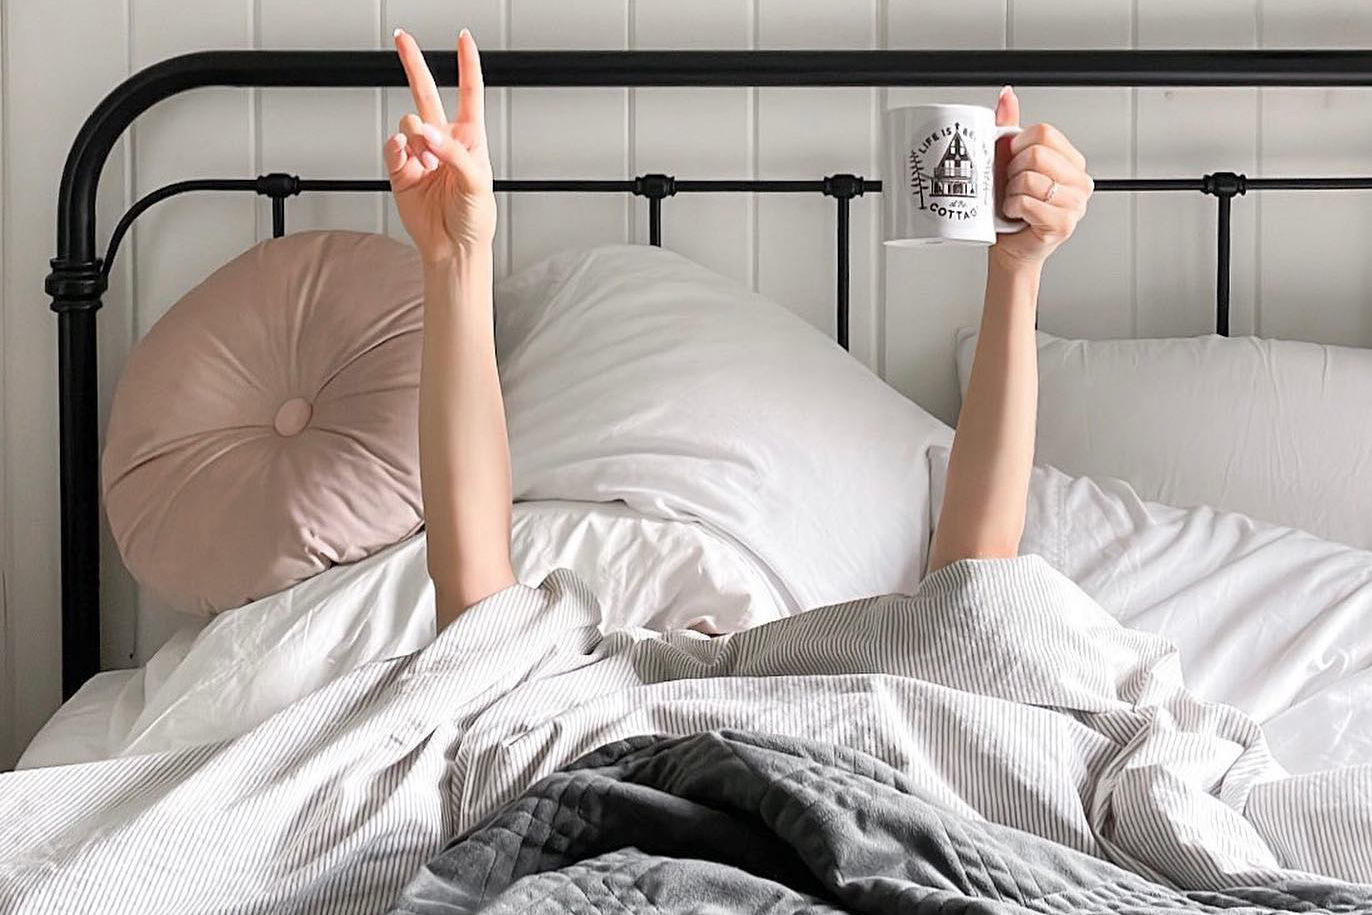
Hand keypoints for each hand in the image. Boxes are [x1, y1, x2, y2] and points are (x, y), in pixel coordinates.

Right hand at [385, 27, 495, 264]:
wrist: (453, 247)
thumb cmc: (475, 218)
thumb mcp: (477, 182)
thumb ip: (454, 153)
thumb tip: (427, 134)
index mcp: (470, 139)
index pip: (469, 93)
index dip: (467, 65)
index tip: (464, 39)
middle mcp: (443, 141)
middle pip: (426, 93)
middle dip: (414, 63)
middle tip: (402, 38)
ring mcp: (420, 153)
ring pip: (409, 122)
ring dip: (417, 138)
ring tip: (428, 164)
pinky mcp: (400, 169)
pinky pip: (393, 146)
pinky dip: (399, 151)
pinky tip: (410, 163)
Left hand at [991, 86, 1092, 267]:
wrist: (1010, 250)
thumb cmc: (1010, 210)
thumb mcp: (1008, 162)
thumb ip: (1010, 126)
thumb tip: (1007, 94)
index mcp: (1071, 162)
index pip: (1045, 133)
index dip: (1019, 146)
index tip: (1013, 162)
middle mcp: (1079, 182)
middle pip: (1037, 154)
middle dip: (1013, 171)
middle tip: (1012, 186)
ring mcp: (1075, 204)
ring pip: (1030, 179)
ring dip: (1012, 192)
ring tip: (1015, 201)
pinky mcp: (1063, 224)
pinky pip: (1027, 202)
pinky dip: (1012, 207)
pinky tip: (1016, 214)